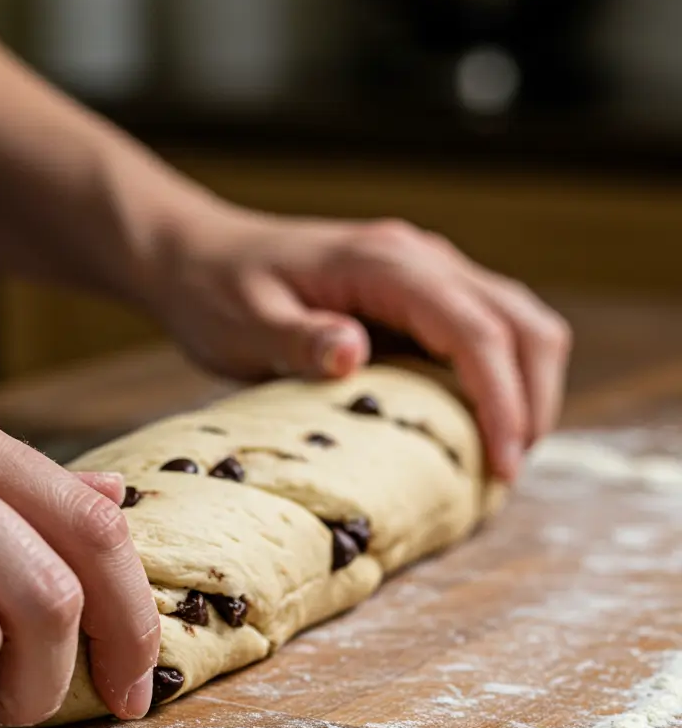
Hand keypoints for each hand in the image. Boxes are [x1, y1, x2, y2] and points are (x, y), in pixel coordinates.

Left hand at [140, 207, 571, 480]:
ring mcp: (422, 273)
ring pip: (514, 322)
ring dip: (524, 387)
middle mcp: (419, 259)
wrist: (196, 255)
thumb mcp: (245, 322)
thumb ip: (299, 339)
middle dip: (532, 398)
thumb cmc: (215, 290)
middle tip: (506, 471)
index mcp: (384, 265)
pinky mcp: (414, 295)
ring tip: (499, 456)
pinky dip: (495, 377)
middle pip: (520, 322)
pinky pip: (481, 331)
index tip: (501, 464)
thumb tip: (354, 354)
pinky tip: (471, 424)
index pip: (476, 330)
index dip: (501, 399)